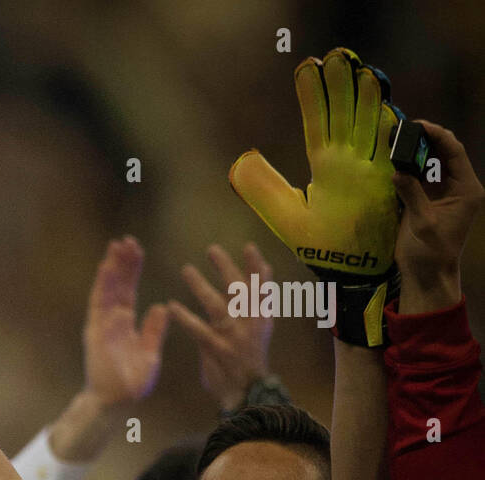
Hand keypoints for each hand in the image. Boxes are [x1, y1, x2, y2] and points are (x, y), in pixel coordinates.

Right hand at [81, 237, 168, 408]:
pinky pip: (99, 305)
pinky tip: (108, 268)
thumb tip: (161, 307)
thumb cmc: (132, 382)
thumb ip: (153, 330)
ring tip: (116, 246)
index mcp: (125, 325)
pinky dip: (103, 286)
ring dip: (111, 268)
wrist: (116, 402)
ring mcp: (101, 325)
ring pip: (106, 290)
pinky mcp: (95, 332)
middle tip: (126, 240)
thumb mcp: (150, 353)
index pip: (128, 291)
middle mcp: (110, 321)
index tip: (136, 250)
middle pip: (116, 285)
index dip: (132, 271)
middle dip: (121, 263)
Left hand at [169, 243, 274, 410]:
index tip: (250, 247)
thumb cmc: (248, 358)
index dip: (256, 268)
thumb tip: (255, 272)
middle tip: (212, 249)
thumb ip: (252, 302)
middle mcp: (249, 324)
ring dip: (201, 287)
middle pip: (239, 291)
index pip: (260, 288)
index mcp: (260, 318)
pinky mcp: (217, 350)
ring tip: (187, 270)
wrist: (248, 394)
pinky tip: (172, 306)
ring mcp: (233, 337)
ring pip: (217, 306)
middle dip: (226, 269)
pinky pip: (199, 331)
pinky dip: (184, 317)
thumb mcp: (257, 328)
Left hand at [230, 49, 399, 284]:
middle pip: (344, 118)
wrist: (347, 273)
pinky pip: (388, 155)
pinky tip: (384, 109)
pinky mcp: (385, 187)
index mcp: (326, 167)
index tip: (307, 67)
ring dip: (364, 101)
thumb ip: (263, 189)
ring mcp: (368, 172)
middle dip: (340, 88)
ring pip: (367, 129)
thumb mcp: (284, 216)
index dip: (313, 96)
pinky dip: (386, 133)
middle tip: (335, 57)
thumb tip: (240, 162)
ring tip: (360, 72)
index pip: (317, 124)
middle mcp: (348, 164)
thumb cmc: (319, 247)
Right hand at [393, 121, 483, 303]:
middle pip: (445, 153)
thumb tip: (396, 172)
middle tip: (402, 130)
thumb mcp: (422, 222)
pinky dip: (409, 169)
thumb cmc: (430, 252)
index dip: (437, 135)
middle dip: (426, 140)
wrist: (428, 275)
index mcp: (466, 189)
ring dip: (416, 153)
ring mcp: (444, 194)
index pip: (454, 152)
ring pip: (432, 164)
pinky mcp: (429, 201)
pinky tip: (394, 163)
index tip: (417, 125)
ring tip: (396, 142)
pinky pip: (421, 178)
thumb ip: (412, 194)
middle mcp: (458, 187)